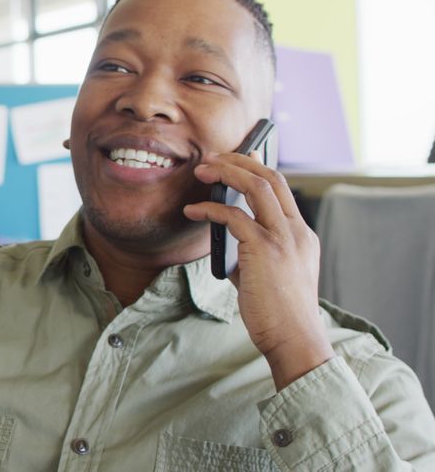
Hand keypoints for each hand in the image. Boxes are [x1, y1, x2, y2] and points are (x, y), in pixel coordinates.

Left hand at [183, 152, 333, 389]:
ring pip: (257, 186)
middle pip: (271, 178)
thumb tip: (223, 230)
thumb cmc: (277, 312)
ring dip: (227, 172)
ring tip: (202, 171)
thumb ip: (251, 249)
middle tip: (212, 158)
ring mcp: (284, 238)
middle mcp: (296, 231)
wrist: (293, 339)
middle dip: (239, 161)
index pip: (282, 188)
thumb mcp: (267, 273)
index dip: (258, 167)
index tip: (241, 154)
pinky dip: (210, 208)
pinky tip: (193, 211)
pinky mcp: (265, 249)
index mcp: (301, 235)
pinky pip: (233, 215)